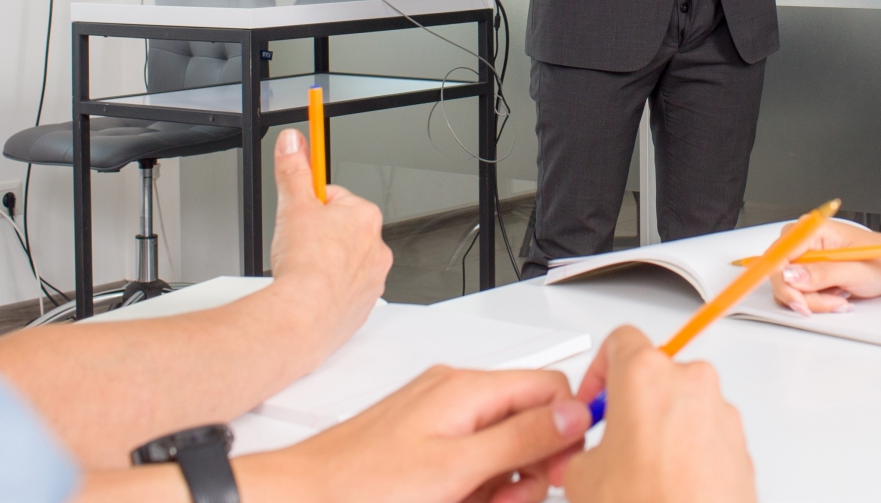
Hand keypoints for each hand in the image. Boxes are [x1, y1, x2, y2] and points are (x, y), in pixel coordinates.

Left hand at [246, 366, 590, 502]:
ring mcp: (439, 416)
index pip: (551, 389)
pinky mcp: (426, 442)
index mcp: (467, 388)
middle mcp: (456, 393)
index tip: (558, 473)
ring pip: (501, 449)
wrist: (305, 495)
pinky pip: (471, 461)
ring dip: (499, 486)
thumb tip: (575, 413)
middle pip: (528, 422)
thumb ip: (521, 438)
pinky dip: (472, 486)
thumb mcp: (456, 468)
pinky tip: (455, 501)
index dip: (566, 432)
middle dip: (526, 470)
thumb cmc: (362, 483)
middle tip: (503, 501)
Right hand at [266, 129, 390, 349]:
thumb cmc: (306, 266)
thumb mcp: (293, 205)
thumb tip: (293, 142)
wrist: (305, 317)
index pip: (336, 198)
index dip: (310, 204)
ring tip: (300, 271)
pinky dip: (327, 291)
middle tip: (294, 245)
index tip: (299, 208)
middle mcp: (376, 248)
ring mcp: (371, 280)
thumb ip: (293, 170)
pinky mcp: (362, 307)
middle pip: (340, 232)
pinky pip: (344, 292)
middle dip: (317, 235)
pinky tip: (308, 292)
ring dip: (323, 264)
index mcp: (365, 217)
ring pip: (343, 263)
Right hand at [564, 327, 755, 502]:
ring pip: (682, 406)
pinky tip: (669, 485)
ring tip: (642, 473)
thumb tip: (583, 461)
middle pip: (654, 375)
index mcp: (646, 374)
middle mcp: (690, 382)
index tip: (594, 400)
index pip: (619, 340)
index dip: (598, 370)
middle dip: (632, 406)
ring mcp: (720, 411)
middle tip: (613, 442)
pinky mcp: (740, 443)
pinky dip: (688, 452)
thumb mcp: (581, 476)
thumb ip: (579, 450)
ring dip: (661, 429)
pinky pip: (706, 435)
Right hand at [768, 220, 880, 314]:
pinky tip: (836, 298)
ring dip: (813, 301)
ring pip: (788, 287)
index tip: (799, 302)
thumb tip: (789, 275)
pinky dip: (815, 302)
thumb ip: (821, 273)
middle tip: (832, 302)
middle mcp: (805, 241)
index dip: (784, 281)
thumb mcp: (854, 270)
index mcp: (813, 229)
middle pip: (780, 273)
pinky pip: (798, 292)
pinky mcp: (808, 272)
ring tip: (839, 299)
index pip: (779, 255)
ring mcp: (805, 257)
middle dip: (804, 295)